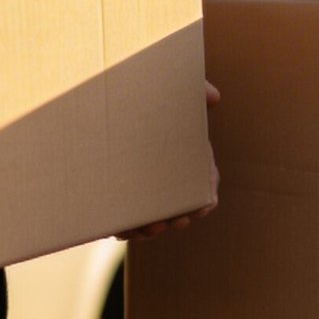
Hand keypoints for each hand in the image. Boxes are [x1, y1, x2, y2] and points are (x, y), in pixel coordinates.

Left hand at [116, 78, 220, 240]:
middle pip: (179, 210)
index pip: (205, 187)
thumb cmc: (144, 96)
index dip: (205, 200)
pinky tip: (119, 229)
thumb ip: (194, 89)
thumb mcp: (170, 90)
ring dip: (150, 229)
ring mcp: (143, 193)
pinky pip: (124, 224)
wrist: (103, 102)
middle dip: (177, 218)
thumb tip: (215, 96)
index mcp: (185, 160)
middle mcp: (167, 181)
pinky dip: (123, 229)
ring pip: (152, 222)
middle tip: (173, 220)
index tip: (203, 206)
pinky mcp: (119, 200)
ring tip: (144, 227)